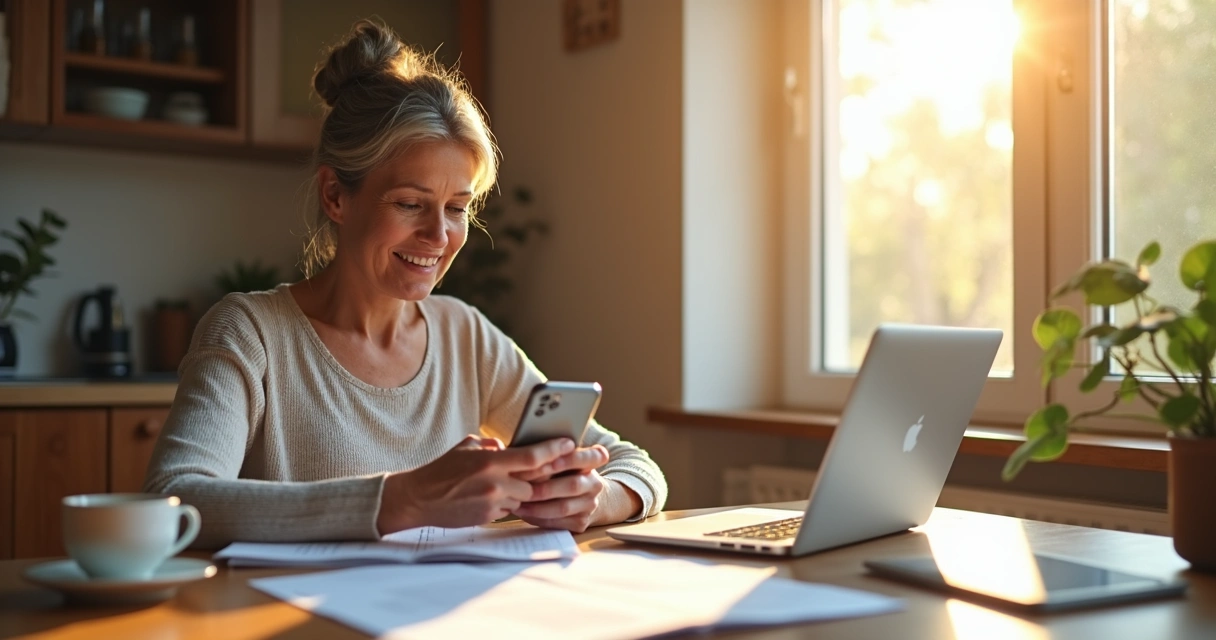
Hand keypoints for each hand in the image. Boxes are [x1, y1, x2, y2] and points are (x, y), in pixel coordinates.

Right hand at [376, 436, 573, 533]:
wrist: (419, 498)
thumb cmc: (441, 470)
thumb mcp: (466, 447)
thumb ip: (490, 445)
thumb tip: (508, 447)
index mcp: (490, 460)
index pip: (533, 456)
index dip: (555, 450)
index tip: (570, 444)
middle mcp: (495, 482)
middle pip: (534, 480)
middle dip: (538, 475)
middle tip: (545, 468)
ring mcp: (492, 502)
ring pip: (522, 496)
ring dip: (519, 490)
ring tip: (499, 484)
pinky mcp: (488, 517)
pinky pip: (508, 509)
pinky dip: (505, 502)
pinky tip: (488, 497)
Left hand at [512, 445, 610, 532]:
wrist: (582, 496)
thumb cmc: (560, 470)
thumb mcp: (560, 455)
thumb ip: (545, 450)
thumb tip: (504, 446)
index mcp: (593, 462)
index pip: (594, 456)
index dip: (572, 458)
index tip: (552, 457)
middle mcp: (595, 484)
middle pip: (573, 485)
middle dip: (545, 484)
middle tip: (521, 483)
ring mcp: (590, 505)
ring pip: (563, 507)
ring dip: (537, 505)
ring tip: (516, 500)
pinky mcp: (581, 523)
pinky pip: (558, 522)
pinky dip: (538, 517)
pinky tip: (522, 511)